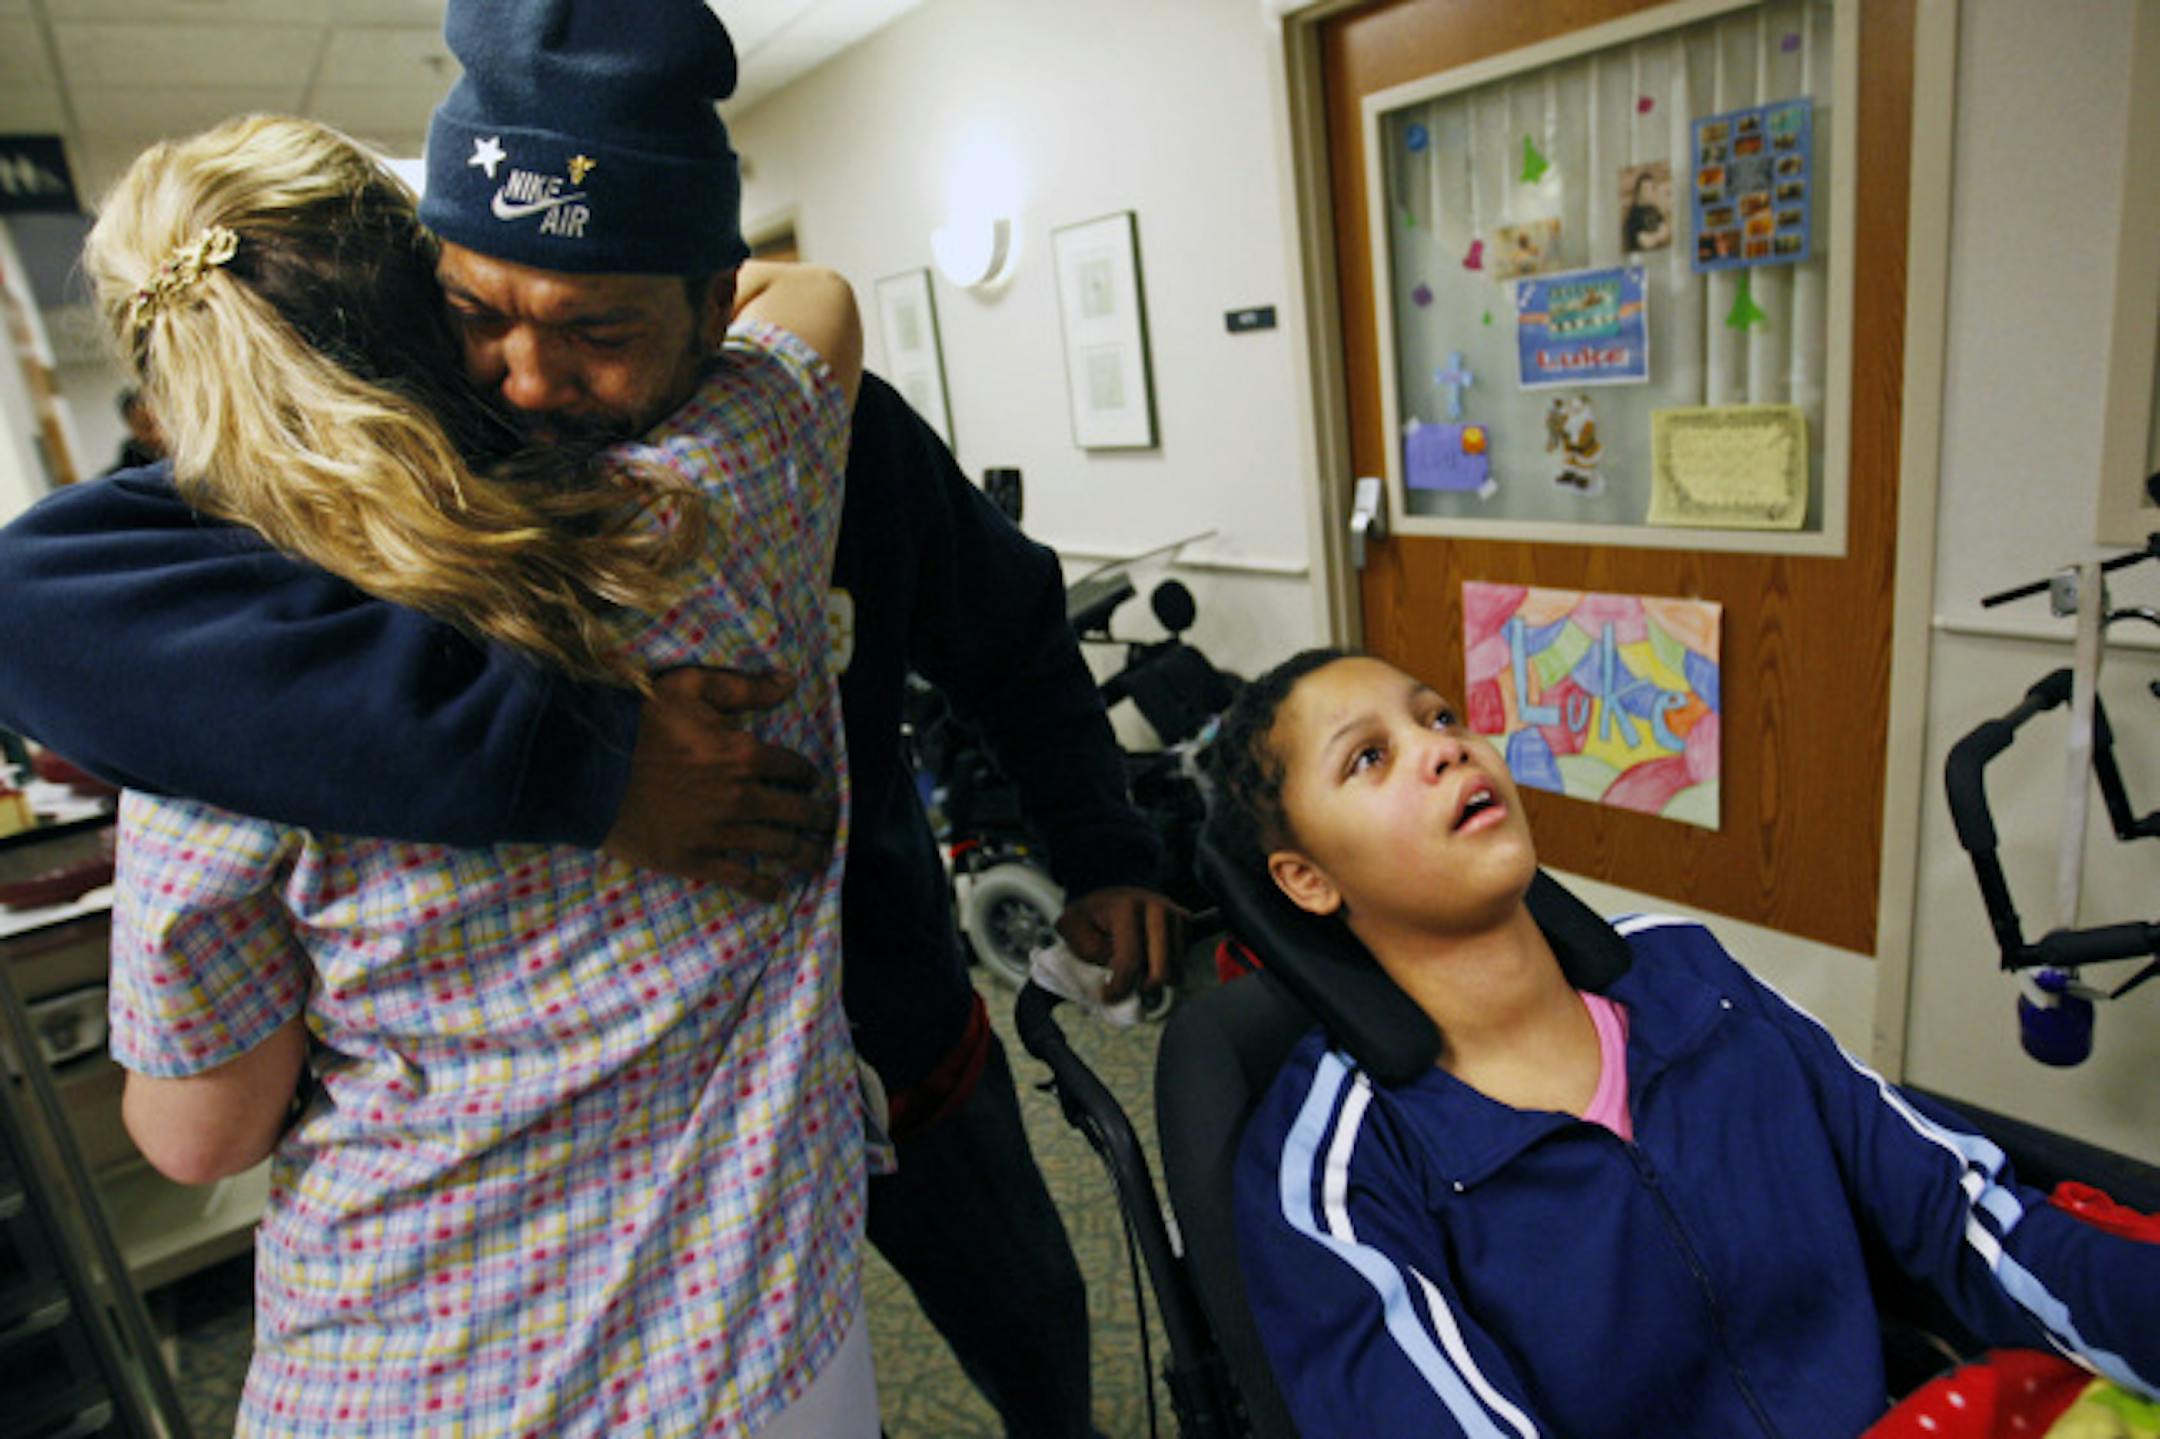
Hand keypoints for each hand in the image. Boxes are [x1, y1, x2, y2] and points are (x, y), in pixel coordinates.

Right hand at [600, 668, 835, 899]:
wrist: (585, 768)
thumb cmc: (637, 721)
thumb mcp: (690, 686)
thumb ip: (744, 687)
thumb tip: (790, 682)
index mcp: (744, 753)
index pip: (794, 768)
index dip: (807, 776)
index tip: (812, 782)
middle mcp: (741, 797)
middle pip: (797, 812)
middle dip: (819, 818)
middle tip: (828, 823)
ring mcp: (719, 832)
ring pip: (778, 847)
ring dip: (806, 854)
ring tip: (820, 858)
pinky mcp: (694, 860)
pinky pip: (740, 878)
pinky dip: (763, 887)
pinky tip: (777, 892)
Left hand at [1056, 886, 1184, 1003]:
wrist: (1111, 895)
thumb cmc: (1089, 916)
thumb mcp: (1071, 927)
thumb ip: (1088, 948)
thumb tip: (1115, 964)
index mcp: (1127, 907)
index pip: (1130, 961)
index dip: (1119, 987)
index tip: (1107, 996)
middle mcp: (1157, 907)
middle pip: (1161, 971)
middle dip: (1143, 988)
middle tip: (1128, 988)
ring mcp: (1175, 913)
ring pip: (1175, 970)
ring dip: (1155, 979)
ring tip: (1136, 972)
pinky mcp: (1186, 920)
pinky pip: (1183, 960)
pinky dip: (1168, 968)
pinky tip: (1150, 960)